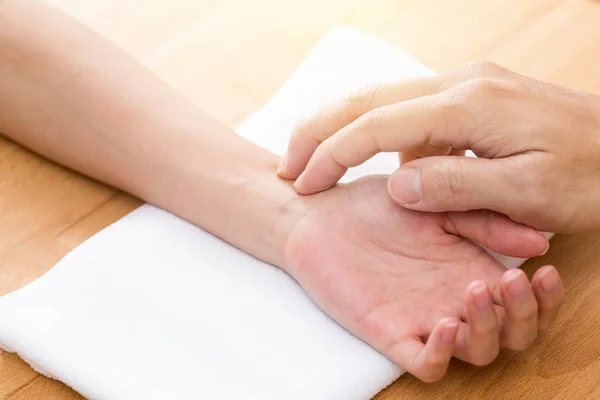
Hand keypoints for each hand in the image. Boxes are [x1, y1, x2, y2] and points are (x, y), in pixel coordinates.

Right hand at [278, 60, 599, 231]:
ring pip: (385, 103)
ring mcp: (467, 87)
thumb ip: (455, 186)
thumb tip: (396, 183)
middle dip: (319, 129)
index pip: (375, 126)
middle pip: (367, 99)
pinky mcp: (474, 99)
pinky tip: (380, 164)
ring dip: (346, 132)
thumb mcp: (528, 193)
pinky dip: (381, 137)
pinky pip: (412, 114)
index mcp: (467, 107)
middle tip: (286, 163)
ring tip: (316, 165)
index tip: (301, 183)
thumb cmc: (593, 175)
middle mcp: (460, 85)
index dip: (331, 155)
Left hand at [285, 176, 562, 381]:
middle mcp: (453, 299)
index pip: (522, 301)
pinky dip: (442, 353)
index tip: (545, 271)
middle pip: (511, 334)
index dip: (543, 297)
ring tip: (476, 291)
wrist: (318, 213)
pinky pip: (427, 362)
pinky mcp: (390, 333)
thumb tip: (537, 238)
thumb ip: (480, 218)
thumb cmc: (375, 206)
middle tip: (511, 281)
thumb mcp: (436, 204)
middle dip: (524, 315)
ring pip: (477, 351)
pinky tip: (444, 322)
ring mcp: (424, 319)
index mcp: (470, 269)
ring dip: (488, 329)